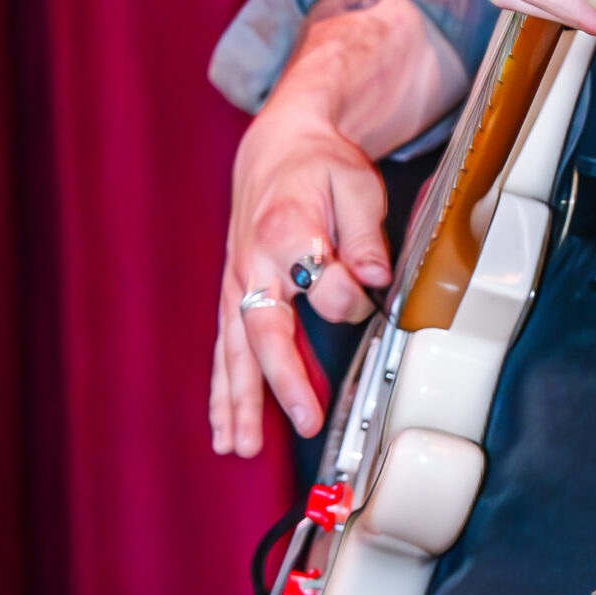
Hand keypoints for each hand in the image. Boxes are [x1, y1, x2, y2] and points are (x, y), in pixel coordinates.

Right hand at [210, 35, 394, 458]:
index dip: (351, 294)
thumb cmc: (320, 166)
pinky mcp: (234, 294)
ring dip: (237, 401)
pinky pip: (225, 349)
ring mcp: (238, 281)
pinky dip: (224, 392)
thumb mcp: (356, 183)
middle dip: (282, 379)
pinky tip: (225, 429)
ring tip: (240, 447)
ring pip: (234, 350)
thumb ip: (365, 233)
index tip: (371, 292)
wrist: (279, 148)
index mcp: (286, 228)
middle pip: (263, 328)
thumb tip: (371, 279)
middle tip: (304, 420)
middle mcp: (254, 261)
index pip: (322, 281)